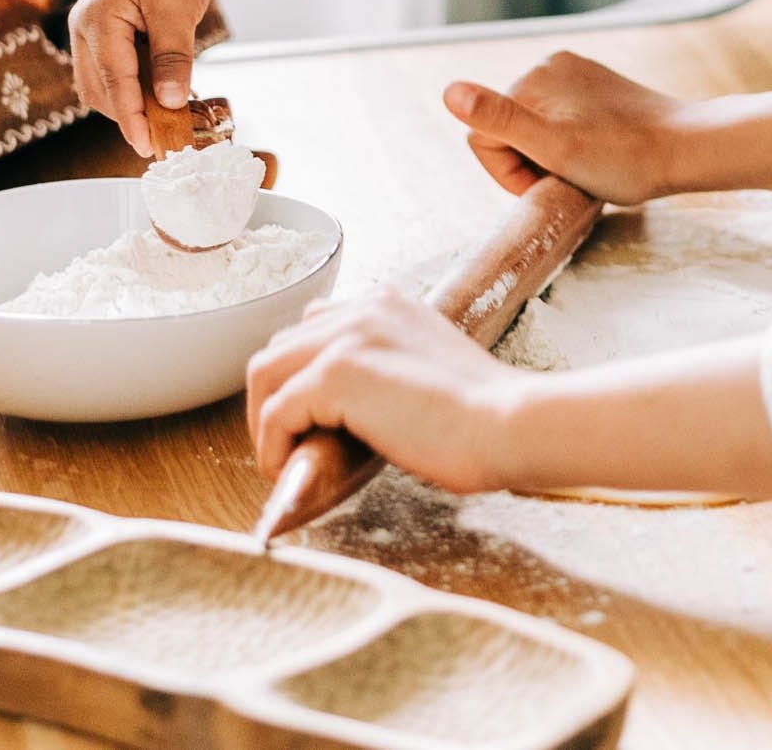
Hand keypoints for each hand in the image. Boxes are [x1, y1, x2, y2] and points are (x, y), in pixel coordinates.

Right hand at [68, 0, 221, 156]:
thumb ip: (173, 58)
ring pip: (106, 87)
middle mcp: (87, 28)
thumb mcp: (178, 12)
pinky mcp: (111, 36)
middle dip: (131, 117)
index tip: (148, 147)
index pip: (112, 82)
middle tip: (170, 138)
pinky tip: (171, 97)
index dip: (131, 118)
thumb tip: (170, 102)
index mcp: (97, 19)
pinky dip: (141, 90)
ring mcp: (96, 32)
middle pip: (101, 92)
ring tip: (174, 119)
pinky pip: (119, 74)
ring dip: (136, 106)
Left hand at [246, 287, 523, 492]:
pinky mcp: (337, 375)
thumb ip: (389, 368)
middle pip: (282, 344)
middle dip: (274, 395)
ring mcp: (348, 337)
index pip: (314, 326)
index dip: (300, 373)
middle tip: (290, 441)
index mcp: (388, 304)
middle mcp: (363, 308)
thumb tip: (352, 409)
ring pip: (266, 371)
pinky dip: (272, 445)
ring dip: (264, 418)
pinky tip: (289, 468)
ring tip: (283, 456)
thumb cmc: (483, 415)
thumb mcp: (429, 369)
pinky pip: (276, 412)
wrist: (507, 424)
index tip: (307, 417)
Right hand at [443, 50, 682, 203]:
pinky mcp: (594, 84)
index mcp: (530, 81)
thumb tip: (449, 92)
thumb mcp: (555, 150)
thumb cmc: (623, 159)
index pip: (483, 137)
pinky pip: (560, 116)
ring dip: (548, 155)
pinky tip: (596, 152)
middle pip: (507, 130)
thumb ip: (500, 121)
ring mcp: (572, 73)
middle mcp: (546, 67)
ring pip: (533, 127)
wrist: (686, 148)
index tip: (546, 183)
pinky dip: (568, 140)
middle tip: (567, 179)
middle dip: (528, 162)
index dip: (508, 173)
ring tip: (585, 168)